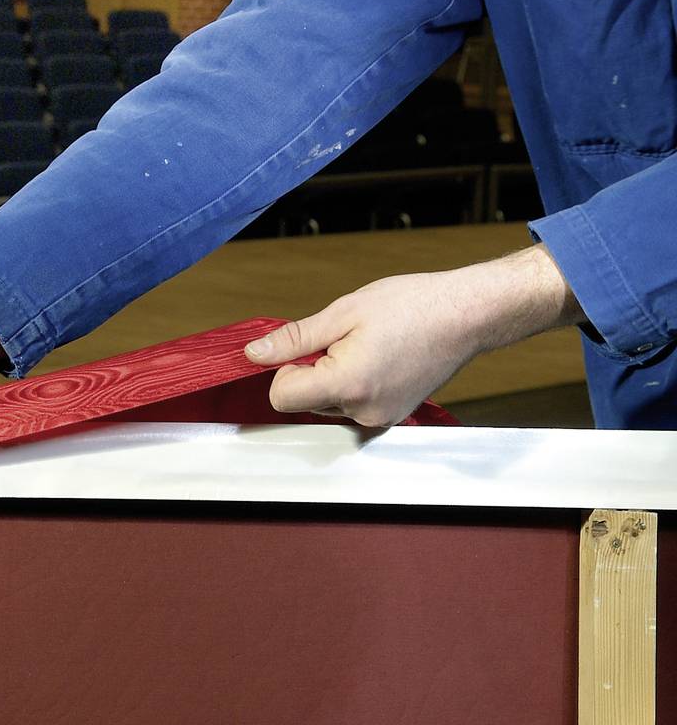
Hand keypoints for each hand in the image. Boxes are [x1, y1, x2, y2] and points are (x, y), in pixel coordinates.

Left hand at [245, 245, 582, 425]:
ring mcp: (381, 418)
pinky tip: (378, 360)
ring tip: (367, 347)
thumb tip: (255, 353)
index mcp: (348, 385)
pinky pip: (352, 405)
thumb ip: (294, 338)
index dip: (284, 368)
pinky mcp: (393, 417)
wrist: (467, 315)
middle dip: (312, 369)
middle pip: (304, 400)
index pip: (281, 397)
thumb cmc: (413, 306)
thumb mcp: (343, 312)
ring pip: (326, 404)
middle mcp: (364, 411)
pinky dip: (353, 385)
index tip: (307, 347)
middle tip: (345, 340)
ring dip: (333, 376)